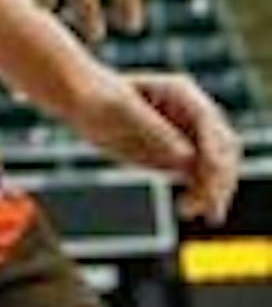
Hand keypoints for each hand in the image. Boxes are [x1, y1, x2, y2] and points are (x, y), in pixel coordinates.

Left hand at [69, 65, 241, 224]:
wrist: (84, 101)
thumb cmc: (98, 96)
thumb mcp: (122, 109)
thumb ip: (155, 130)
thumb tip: (186, 156)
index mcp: (180, 92)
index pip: (209, 124)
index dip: (214, 150)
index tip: (210, 173)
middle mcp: (191, 113)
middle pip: (222, 147)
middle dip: (220, 175)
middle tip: (208, 203)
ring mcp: (188, 135)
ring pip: (217, 167)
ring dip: (215, 190)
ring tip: (206, 214)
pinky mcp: (180, 156)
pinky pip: (201, 178)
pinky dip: (202, 195)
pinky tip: (191, 210)